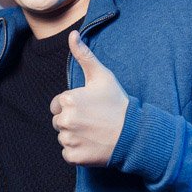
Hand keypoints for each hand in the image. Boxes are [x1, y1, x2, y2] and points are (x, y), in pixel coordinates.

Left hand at [49, 32, 127, 165]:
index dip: (73, 106)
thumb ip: (84, 55)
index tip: (89, 108)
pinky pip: (68, 154)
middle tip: (94, 121)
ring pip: (63, 138)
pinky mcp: (74, 157)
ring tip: (95, 133)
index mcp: (68, 100)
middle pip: (58, 122)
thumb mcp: (102, 76)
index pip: (57, 105)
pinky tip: (93, 145)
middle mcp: (65, 120)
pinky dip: (78, 152)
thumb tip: (72, 34)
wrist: (134, 134)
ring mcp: (70, 140)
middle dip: (72, 122)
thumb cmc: (118, 103)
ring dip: (75, 137)